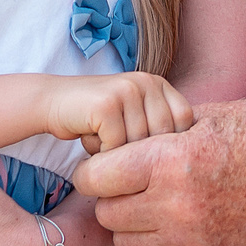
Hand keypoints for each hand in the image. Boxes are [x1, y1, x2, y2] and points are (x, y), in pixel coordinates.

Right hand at [41, 72, 196, 155]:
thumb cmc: (98, 119)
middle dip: (139, 153)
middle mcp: (148, 82)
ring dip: (117, 154)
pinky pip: (116, 148)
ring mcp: (128, 90)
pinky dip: (101, 153)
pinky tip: (89, 135)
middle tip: (115, 144)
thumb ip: (159, 127)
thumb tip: (191, 163)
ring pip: (139, 146)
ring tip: (101, 137)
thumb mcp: (136, 117)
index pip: (184, 123)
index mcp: (160, 84)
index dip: (167, 146)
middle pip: (162, 139)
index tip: (144, 151)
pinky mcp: (107, 104)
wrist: (53, 103)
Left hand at [75, 99, 245, 245]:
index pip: (95, 179)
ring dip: (133, 223)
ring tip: (156, 201)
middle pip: (107, 213)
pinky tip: (177, 223)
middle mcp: (177, 206)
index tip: (106, 162)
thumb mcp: (202, 115)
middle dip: (112, 195)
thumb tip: (113, 141)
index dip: (96, 168)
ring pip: (126, 243)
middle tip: (132, 181)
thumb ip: (154, 134)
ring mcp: (192, 240)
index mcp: (171, 162)